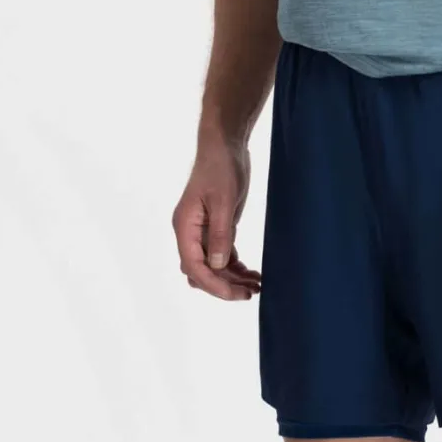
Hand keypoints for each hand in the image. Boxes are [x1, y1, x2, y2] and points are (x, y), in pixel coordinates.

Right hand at [172, 136, 261, 300]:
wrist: (225, 147)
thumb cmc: (220, 168)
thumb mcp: (223, 201)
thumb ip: (220, 234)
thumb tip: (216, 265)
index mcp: (184, 227)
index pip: (194, 267)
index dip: (214, 285)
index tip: (236, 294)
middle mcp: (190, 234)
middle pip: (202, 273)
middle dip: (224, 286)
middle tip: (251, 292)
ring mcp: (202, 233)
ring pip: (213, 268)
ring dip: (233, 279)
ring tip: (257, 285)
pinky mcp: (215, 230)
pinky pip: (222, 257)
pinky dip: (235, 268)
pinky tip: (252, 273)